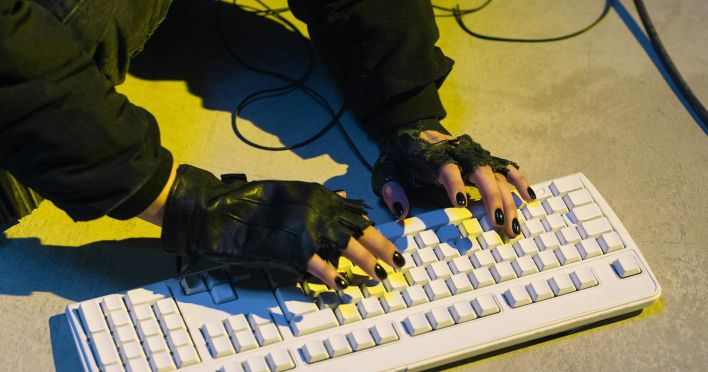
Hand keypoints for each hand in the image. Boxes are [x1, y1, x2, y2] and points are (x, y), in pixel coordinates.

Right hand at [160, 165, 403, 289]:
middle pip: (360, 230)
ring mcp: (309, 229)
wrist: (222, 212)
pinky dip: (333, 278)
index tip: (387, 240)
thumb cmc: (251, 200)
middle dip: (382, 247)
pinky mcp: (296, 248)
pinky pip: (321, 266)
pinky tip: (342, 286)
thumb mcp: (291, 191)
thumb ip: (319, 197)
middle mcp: (319, 209)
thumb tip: (345, 198)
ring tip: (379, 275)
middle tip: (398, 261)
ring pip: (348, 247)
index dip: (373, 229)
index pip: (355, 213)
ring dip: (366, 262)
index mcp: (318, 195)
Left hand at [372, 127, 535, 237]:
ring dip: (509, 199)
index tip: (462, 203)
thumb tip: (400, 210)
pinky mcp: (483, 159)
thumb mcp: (386, 171)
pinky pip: (505, 168)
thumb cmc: (400, 158)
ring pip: (496, 175)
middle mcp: (459, 154)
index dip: (456, 184)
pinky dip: (519, 181)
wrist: (412, 132)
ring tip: (514, 227)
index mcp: (433, 156)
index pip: (447, 168)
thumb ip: (391, 189)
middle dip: (492, 197)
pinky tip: (530, 198)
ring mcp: (474, 156)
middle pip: (481, 173)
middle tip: (499, 222)